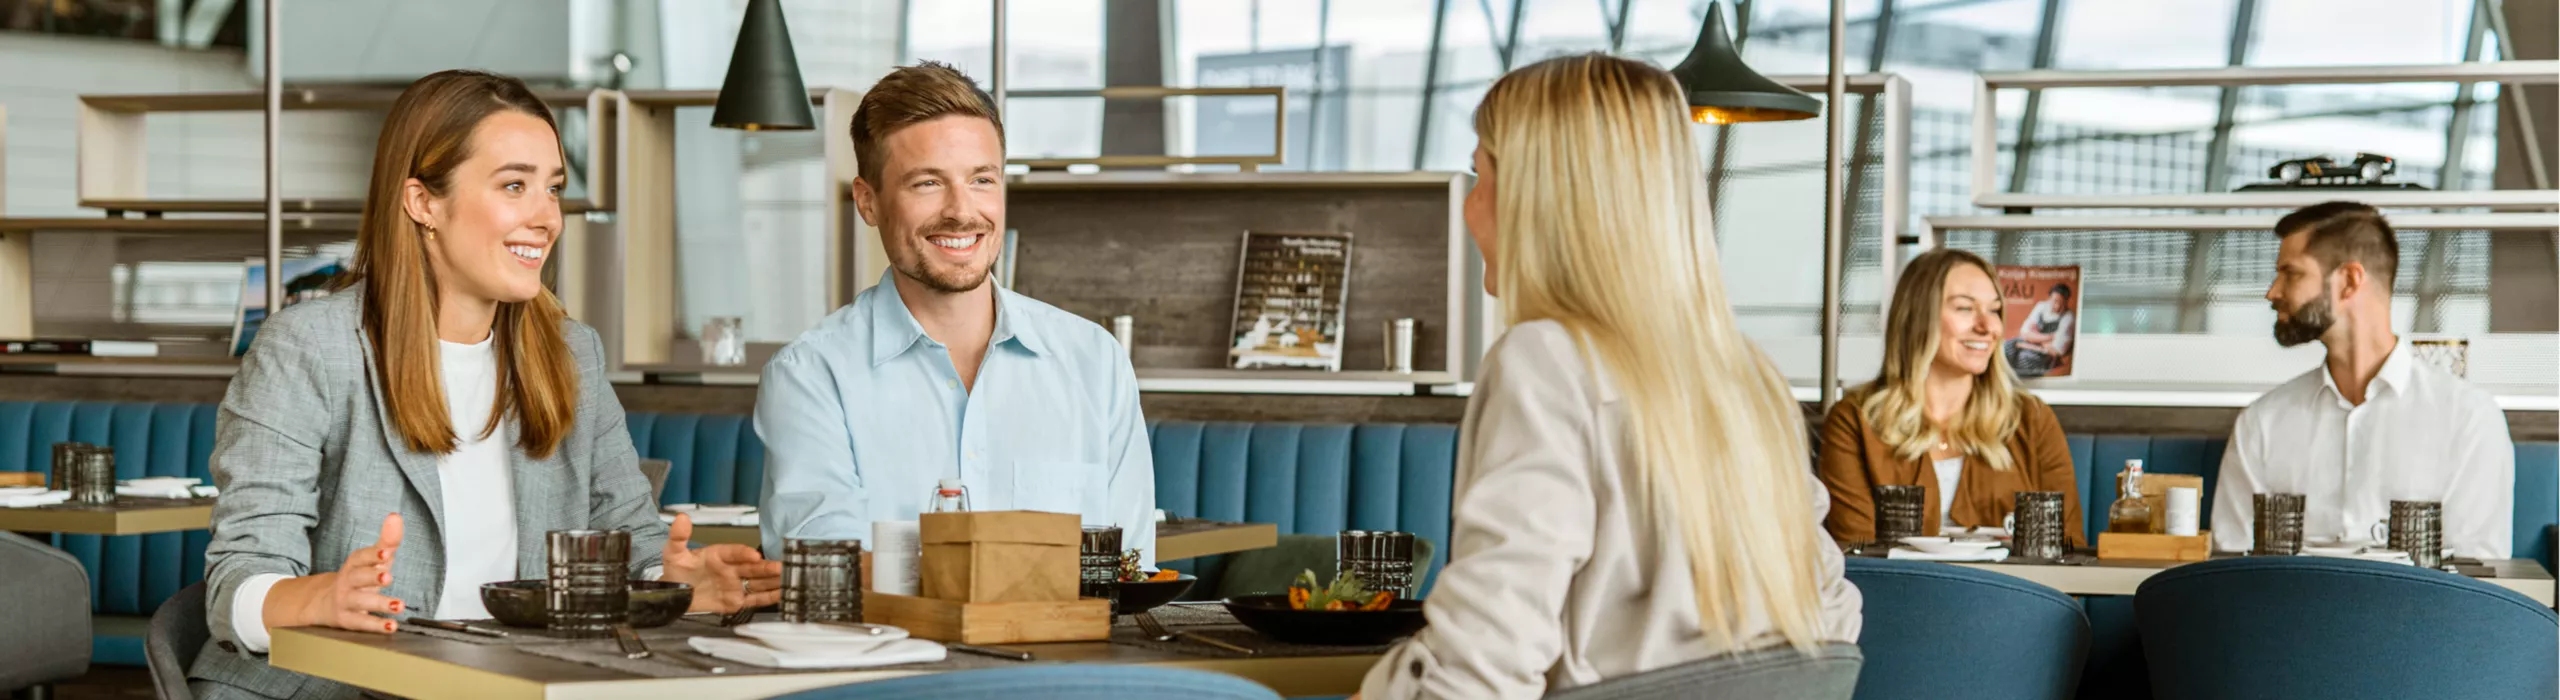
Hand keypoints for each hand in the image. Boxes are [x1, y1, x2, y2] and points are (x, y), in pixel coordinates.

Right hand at [266, 512, 406, 633]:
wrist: (324, 603)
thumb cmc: (358, 579)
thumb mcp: (373, 560)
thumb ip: (387, 541)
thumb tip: (396, 517)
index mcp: (354, 565)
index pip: (360, 557)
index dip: (372, 555)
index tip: (386, 553)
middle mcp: (348, 582)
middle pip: (358, 577)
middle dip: (372, 576)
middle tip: (388, 576)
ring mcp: (346, 601)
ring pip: (360, 601)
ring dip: (380, 603)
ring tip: (399, 605)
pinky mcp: (347, 620)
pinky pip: (361, 623)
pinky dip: (376, 625)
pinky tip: (391, 626)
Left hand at [659, 513, 783, 612]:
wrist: (674, 595)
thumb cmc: (677, 572)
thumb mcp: (674, 553)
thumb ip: (678, 537)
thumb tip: (681, 518)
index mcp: (719, 555)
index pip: (734, 552)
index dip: (743, 553)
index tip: (752, 555)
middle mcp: (731, 569)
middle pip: (752, 567)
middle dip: (767, 567)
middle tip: (780, 566)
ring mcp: (735, 585)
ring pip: (758, 582)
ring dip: (773, 581)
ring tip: (787, 579)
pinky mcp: (736, 601)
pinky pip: (755, 599)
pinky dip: (769, 597)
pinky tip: (782, 593)